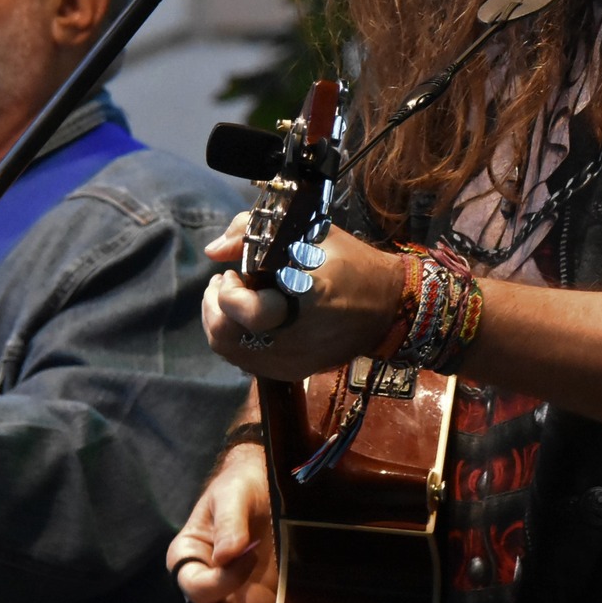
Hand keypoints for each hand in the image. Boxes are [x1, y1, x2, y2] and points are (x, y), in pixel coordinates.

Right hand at [167, 444, 276, 602]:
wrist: (274, 483)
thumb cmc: (244, 484)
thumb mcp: (234, 492)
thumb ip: (230, 520)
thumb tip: (226, 556)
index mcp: (190, 558)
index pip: (196, 585)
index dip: (220, 581)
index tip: (250, 556)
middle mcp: (208, 585)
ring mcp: (235, 599)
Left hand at [200, 213, 406, 379]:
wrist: (388, 306)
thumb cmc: (351, 263)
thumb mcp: (309, 232)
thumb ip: (254, 230)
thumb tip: (213, 250)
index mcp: (305, 301)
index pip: (247, 311)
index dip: (228, 292)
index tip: (235, 271)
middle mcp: (295, 340)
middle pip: (225, 336)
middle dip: (212, 306)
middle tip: (223, 284)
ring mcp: (293, 361)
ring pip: (228, 352)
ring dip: (219, 322)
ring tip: (232, 299)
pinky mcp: (293, 372)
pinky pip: (246, 362)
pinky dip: (236, 339)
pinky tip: (246, 320)